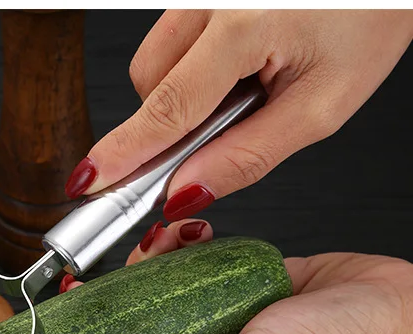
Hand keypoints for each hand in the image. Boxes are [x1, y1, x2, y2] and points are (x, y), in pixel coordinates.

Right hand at [63, 10, 412, 220]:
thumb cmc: (368, 18)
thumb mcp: (322, 105)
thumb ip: (248, 155)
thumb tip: (185, 192)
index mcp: (246, 24)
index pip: (167, 108)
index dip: (125, 153)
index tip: (88, 182)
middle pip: (149, 85)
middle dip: (169, 124)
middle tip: (219, 136)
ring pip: (155, 62)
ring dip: (181, 94)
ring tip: (241, 89)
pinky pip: (172, 40)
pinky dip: (192, 68)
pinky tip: (236, 65)